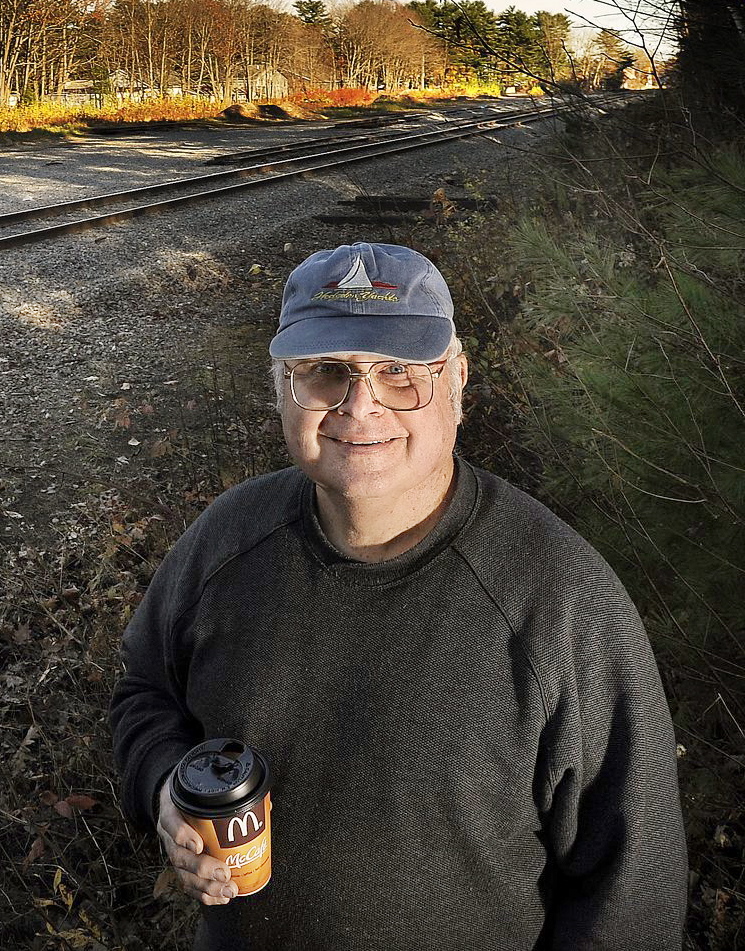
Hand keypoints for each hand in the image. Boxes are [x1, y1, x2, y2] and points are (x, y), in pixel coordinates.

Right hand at [156, 780, 237, 904]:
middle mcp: (169, 834)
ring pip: (184, 875)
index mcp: (173, 809)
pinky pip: (188, 885)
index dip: (181, 834)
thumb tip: (264, 807)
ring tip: (228, 890)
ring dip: (207, 887)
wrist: (175, 801)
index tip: (198, 844)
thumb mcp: (202, 787)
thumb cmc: (194, 795)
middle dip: (203, 868)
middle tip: (224, 873)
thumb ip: (230, 795)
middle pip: (179, 856)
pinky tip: (220, 897)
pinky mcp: (180, 867)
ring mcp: (174, 852)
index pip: (171, 820)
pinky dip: (204, 895)